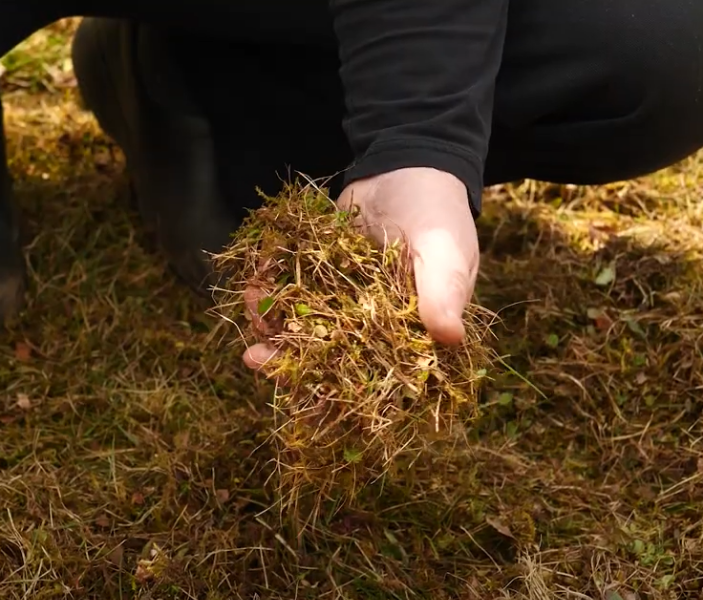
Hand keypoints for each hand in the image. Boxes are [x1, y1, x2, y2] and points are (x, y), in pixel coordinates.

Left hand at [242, 167, 480, 370]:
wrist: (408, 166)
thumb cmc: (437, 212)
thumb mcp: (444, 249)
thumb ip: (442, 291)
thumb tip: (450, 337)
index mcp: (411, 334)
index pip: (376, 377)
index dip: (341, 392)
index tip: (306, 391)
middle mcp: (374, 328)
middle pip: (329, 360)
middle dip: (290, 362)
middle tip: (255, 359)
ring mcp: (343, 304)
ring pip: (303, 330)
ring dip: (272, 326)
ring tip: (252, 309)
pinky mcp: (320, 279)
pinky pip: (290, 294)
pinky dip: (270, 293)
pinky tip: (254, 285)